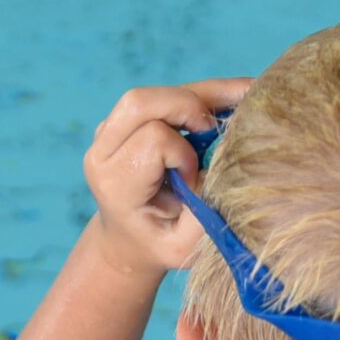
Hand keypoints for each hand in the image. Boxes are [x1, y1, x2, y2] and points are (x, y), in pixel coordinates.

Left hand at [81, 78, 253, 276]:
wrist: (128, 239)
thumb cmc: (158, 243)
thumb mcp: (182, 246)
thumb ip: (203, 212)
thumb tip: (225, 166)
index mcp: (116, 183)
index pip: (153, 140)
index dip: (182, 154)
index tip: (192, 179)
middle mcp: (103, 151)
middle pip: (140, 102)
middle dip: (187, 106)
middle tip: (214, 131)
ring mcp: (108, 132)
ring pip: (150, 94)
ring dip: (197, 96)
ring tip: (237, 105)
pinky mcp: (123, 120)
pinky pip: (160, 94)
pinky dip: (198, 95)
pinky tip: (231, 100)